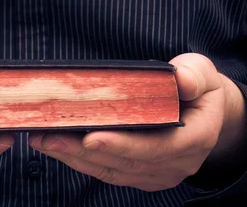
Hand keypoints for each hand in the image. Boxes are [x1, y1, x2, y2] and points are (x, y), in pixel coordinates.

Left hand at [28, 53, 246, 190]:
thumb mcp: (202, 73)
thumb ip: (194, 75)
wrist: (204, 111)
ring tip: (43, 139)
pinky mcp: (142, 174)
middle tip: (48, 135)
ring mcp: (159, 173)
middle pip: (126, 162)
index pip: (158, 147)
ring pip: (112, 171)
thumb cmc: (198, 86)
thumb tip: (182, 80)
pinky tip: (57, 146)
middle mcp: (178, 163)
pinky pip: (109, 172)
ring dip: (74, 157)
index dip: (124, 144)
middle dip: (84, 151)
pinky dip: (81, 161)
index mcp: (196, 138)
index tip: (90, 137)